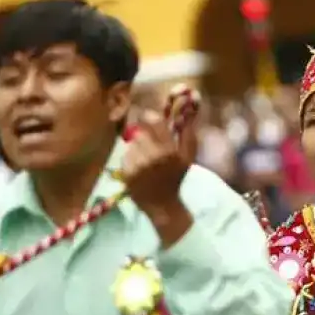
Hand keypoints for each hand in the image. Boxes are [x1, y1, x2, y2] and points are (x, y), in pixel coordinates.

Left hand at [122, 110, 196, 245]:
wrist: (162, 205)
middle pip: (140, 131)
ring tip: (146, 161)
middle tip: (151, 148)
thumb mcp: (188, 156)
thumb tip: (187, 109)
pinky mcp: (127, 172)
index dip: (150, 118)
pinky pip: (126, 155)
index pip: (153, 120)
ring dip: (138, 149)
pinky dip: (131, 160)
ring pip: (132, 143)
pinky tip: (139, 170)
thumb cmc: (176, 178)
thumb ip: (187, 132)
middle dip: (144, 137)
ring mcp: (139, 165)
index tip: (151, 122)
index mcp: (169, 150)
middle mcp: (153, 156)